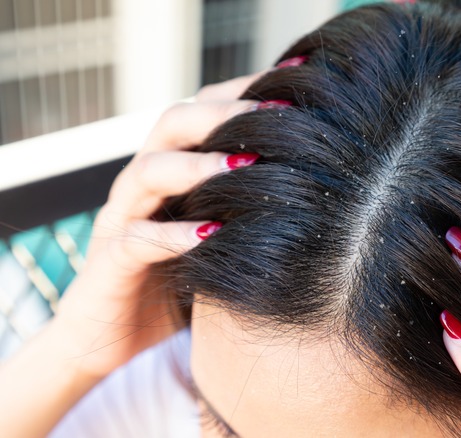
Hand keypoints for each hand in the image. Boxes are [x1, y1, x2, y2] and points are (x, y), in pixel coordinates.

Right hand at [54, 71, 268, 378]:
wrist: (110, 339)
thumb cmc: (177, 282)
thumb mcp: (218, 236)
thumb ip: (246, 207)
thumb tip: (319, 185)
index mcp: (172, 171)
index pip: (202, 111)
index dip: (243, 94)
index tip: (294, 86)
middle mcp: (144, 186)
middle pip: (173, 124)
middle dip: (222, 114)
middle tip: (273, 116)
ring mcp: (122, 220)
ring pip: (148, 172)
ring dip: (197, 165)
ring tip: (245, 165)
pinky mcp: (109, 264)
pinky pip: (135, 240)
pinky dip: (172, 235)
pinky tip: (210, 235)